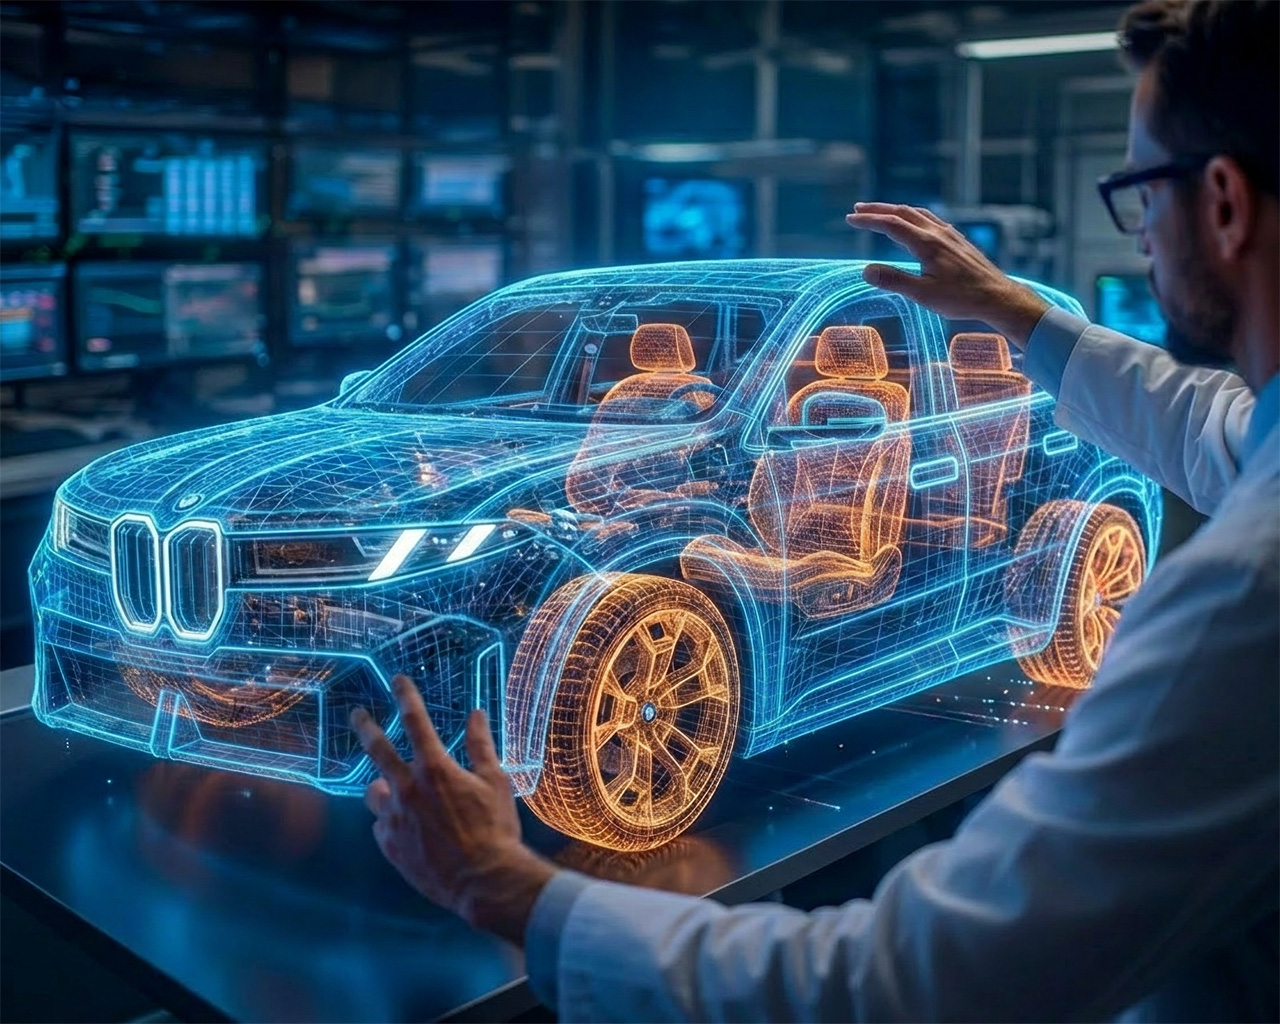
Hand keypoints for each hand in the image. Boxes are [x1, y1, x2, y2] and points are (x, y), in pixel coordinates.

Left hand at [350, 674, 556, 944]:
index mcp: (436, 769)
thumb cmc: (496, 829)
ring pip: (373, 793)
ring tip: (394, 791)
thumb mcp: (495, 782)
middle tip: (357, 714)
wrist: (484, 881)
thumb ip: (481, 746)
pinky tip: (408, 828)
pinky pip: (382, 826)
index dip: (406, 696)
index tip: (397, 679)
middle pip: (377, 750)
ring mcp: (395, 820)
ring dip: (383, 787)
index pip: (416, 721)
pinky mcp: (390, 847)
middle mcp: (408, 790)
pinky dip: (392, 822)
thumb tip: (475, 713)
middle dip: (366, 727)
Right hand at [845, 203, 1049, 347]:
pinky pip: (931, 219)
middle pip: (903, 212)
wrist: (997, 296)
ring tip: (881, 213)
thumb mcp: (923, 295)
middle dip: (879, 209)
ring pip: (918, 213)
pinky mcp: (958, 240)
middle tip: (858, 210)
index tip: (850, 219)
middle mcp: (938, 233)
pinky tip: (913, 223)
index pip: (891, 225)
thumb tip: (865, 271)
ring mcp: (950, 235)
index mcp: (927, 244)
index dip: (869, 220)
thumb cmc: (961, 298)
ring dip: (895, 210)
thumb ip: (894, 280)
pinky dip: (913, 216)